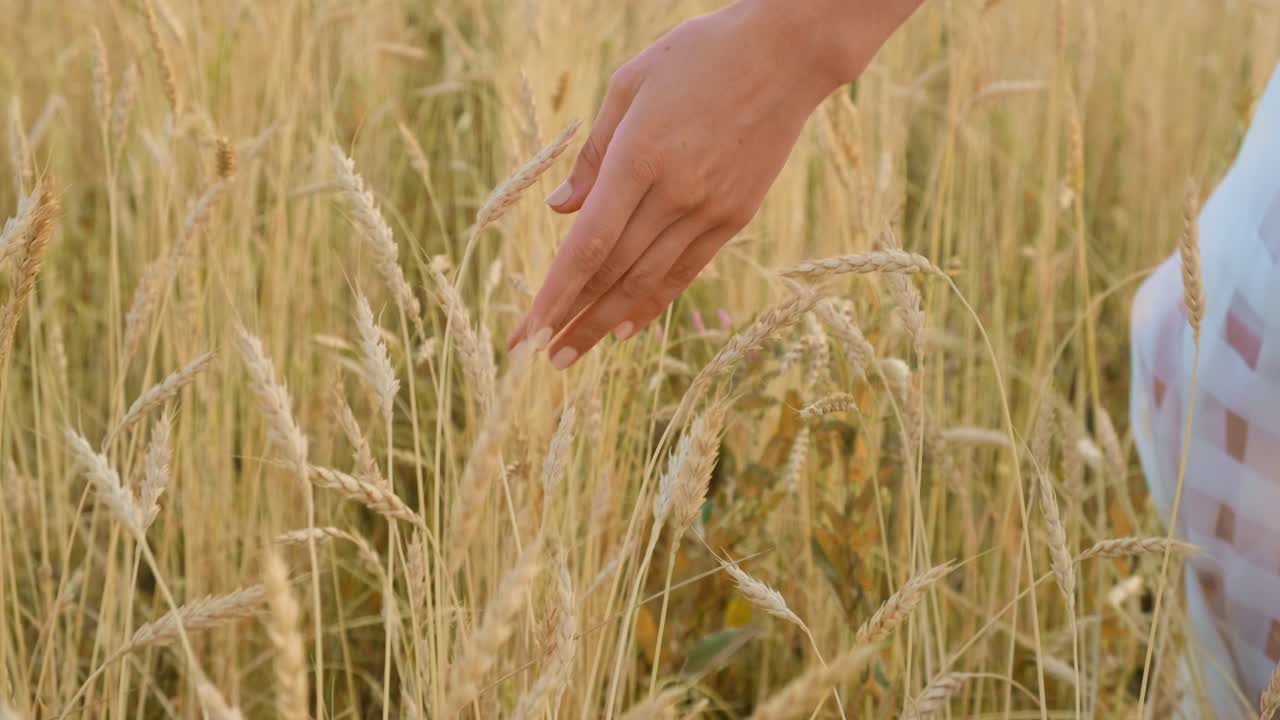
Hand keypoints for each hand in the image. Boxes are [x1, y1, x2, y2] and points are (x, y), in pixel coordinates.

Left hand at [507, 0, 920, 367]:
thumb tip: (560, 212)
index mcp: (639, 157)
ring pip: (647, 281)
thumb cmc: (700, 55)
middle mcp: (674, 193)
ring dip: (606, 322)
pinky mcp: (735, 217)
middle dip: (571, 319)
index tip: (527, 331)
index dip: (555, 294)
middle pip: (612, 272)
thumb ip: (593, 153)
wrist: (788, 53)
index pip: (587, 245)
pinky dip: (653, 302)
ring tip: (573, 353)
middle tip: (541, 357)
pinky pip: (685, 271)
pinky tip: (627, 327)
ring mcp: (709, 210)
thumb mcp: (631, 84)